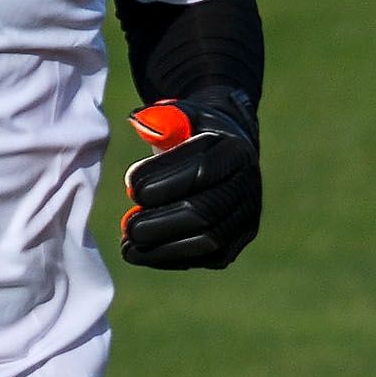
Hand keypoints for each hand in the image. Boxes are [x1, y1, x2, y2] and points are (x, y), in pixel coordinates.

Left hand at [119, 89, 259, 270]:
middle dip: (160, 221)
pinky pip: (206, 258)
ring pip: (208, 242)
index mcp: (236, 152)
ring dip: (163, 247)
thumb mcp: (179, 117)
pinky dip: (172, 258)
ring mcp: (246, 219)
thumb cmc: (191, 134)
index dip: (164, 181)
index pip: (202, 171)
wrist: (222, 155)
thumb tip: (140, 124)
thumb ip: (161, 119)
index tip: (130, 187)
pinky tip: (143, 252)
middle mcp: (248, 188)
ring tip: (128, 243)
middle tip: (126, 225)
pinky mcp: (236, 243)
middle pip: (206, 212)